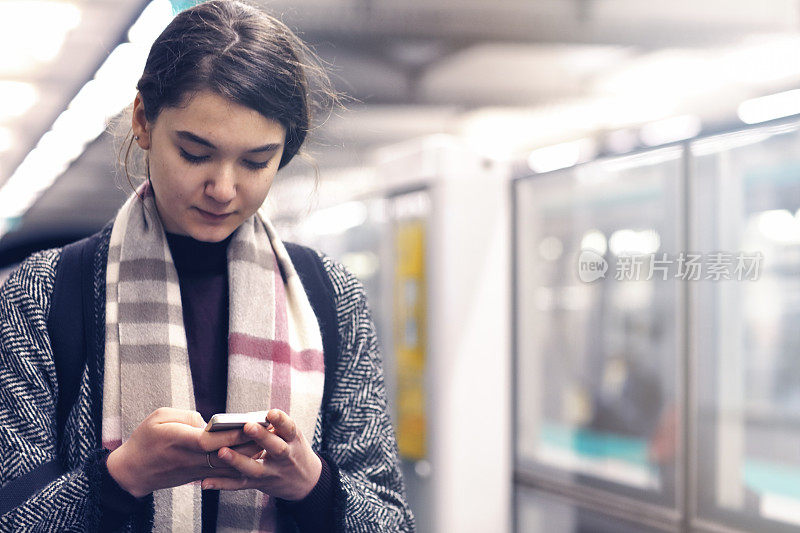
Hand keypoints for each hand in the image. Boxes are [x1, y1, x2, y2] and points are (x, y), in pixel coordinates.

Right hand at [106, 407, 260, 497]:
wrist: (133, 472)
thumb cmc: (145, 439)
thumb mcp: (159, 417)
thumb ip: (186, 415)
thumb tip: (209, 422)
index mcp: (179, 440)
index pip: (210, 440)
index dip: (230, 434)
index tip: (250, 424)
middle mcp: (189, 458)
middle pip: (224, 454)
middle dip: (247, 444)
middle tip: (269, 431)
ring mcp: (194, 470)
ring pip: (226, 466)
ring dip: (247, 456)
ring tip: (267, 442)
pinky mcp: (197, 477)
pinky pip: (222, 473)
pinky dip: (238, 466)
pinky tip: (253, 457)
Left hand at [201, 409, 321, 500]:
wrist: (305, 480)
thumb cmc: (293, 450)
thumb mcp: (292, 436)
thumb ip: (275, 426)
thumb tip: (248, 415)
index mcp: (293, 440)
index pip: (289, 429)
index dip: (281, 421)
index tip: (271, 413)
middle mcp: (285, 457)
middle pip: (276, 448)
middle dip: (262, 438)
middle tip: (247, 426)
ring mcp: (272, 473)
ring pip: (255, 469)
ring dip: (237, 461)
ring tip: (221, 452)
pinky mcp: (259, 484)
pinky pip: (239, 485)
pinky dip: (222, 484)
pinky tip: (206, 482)